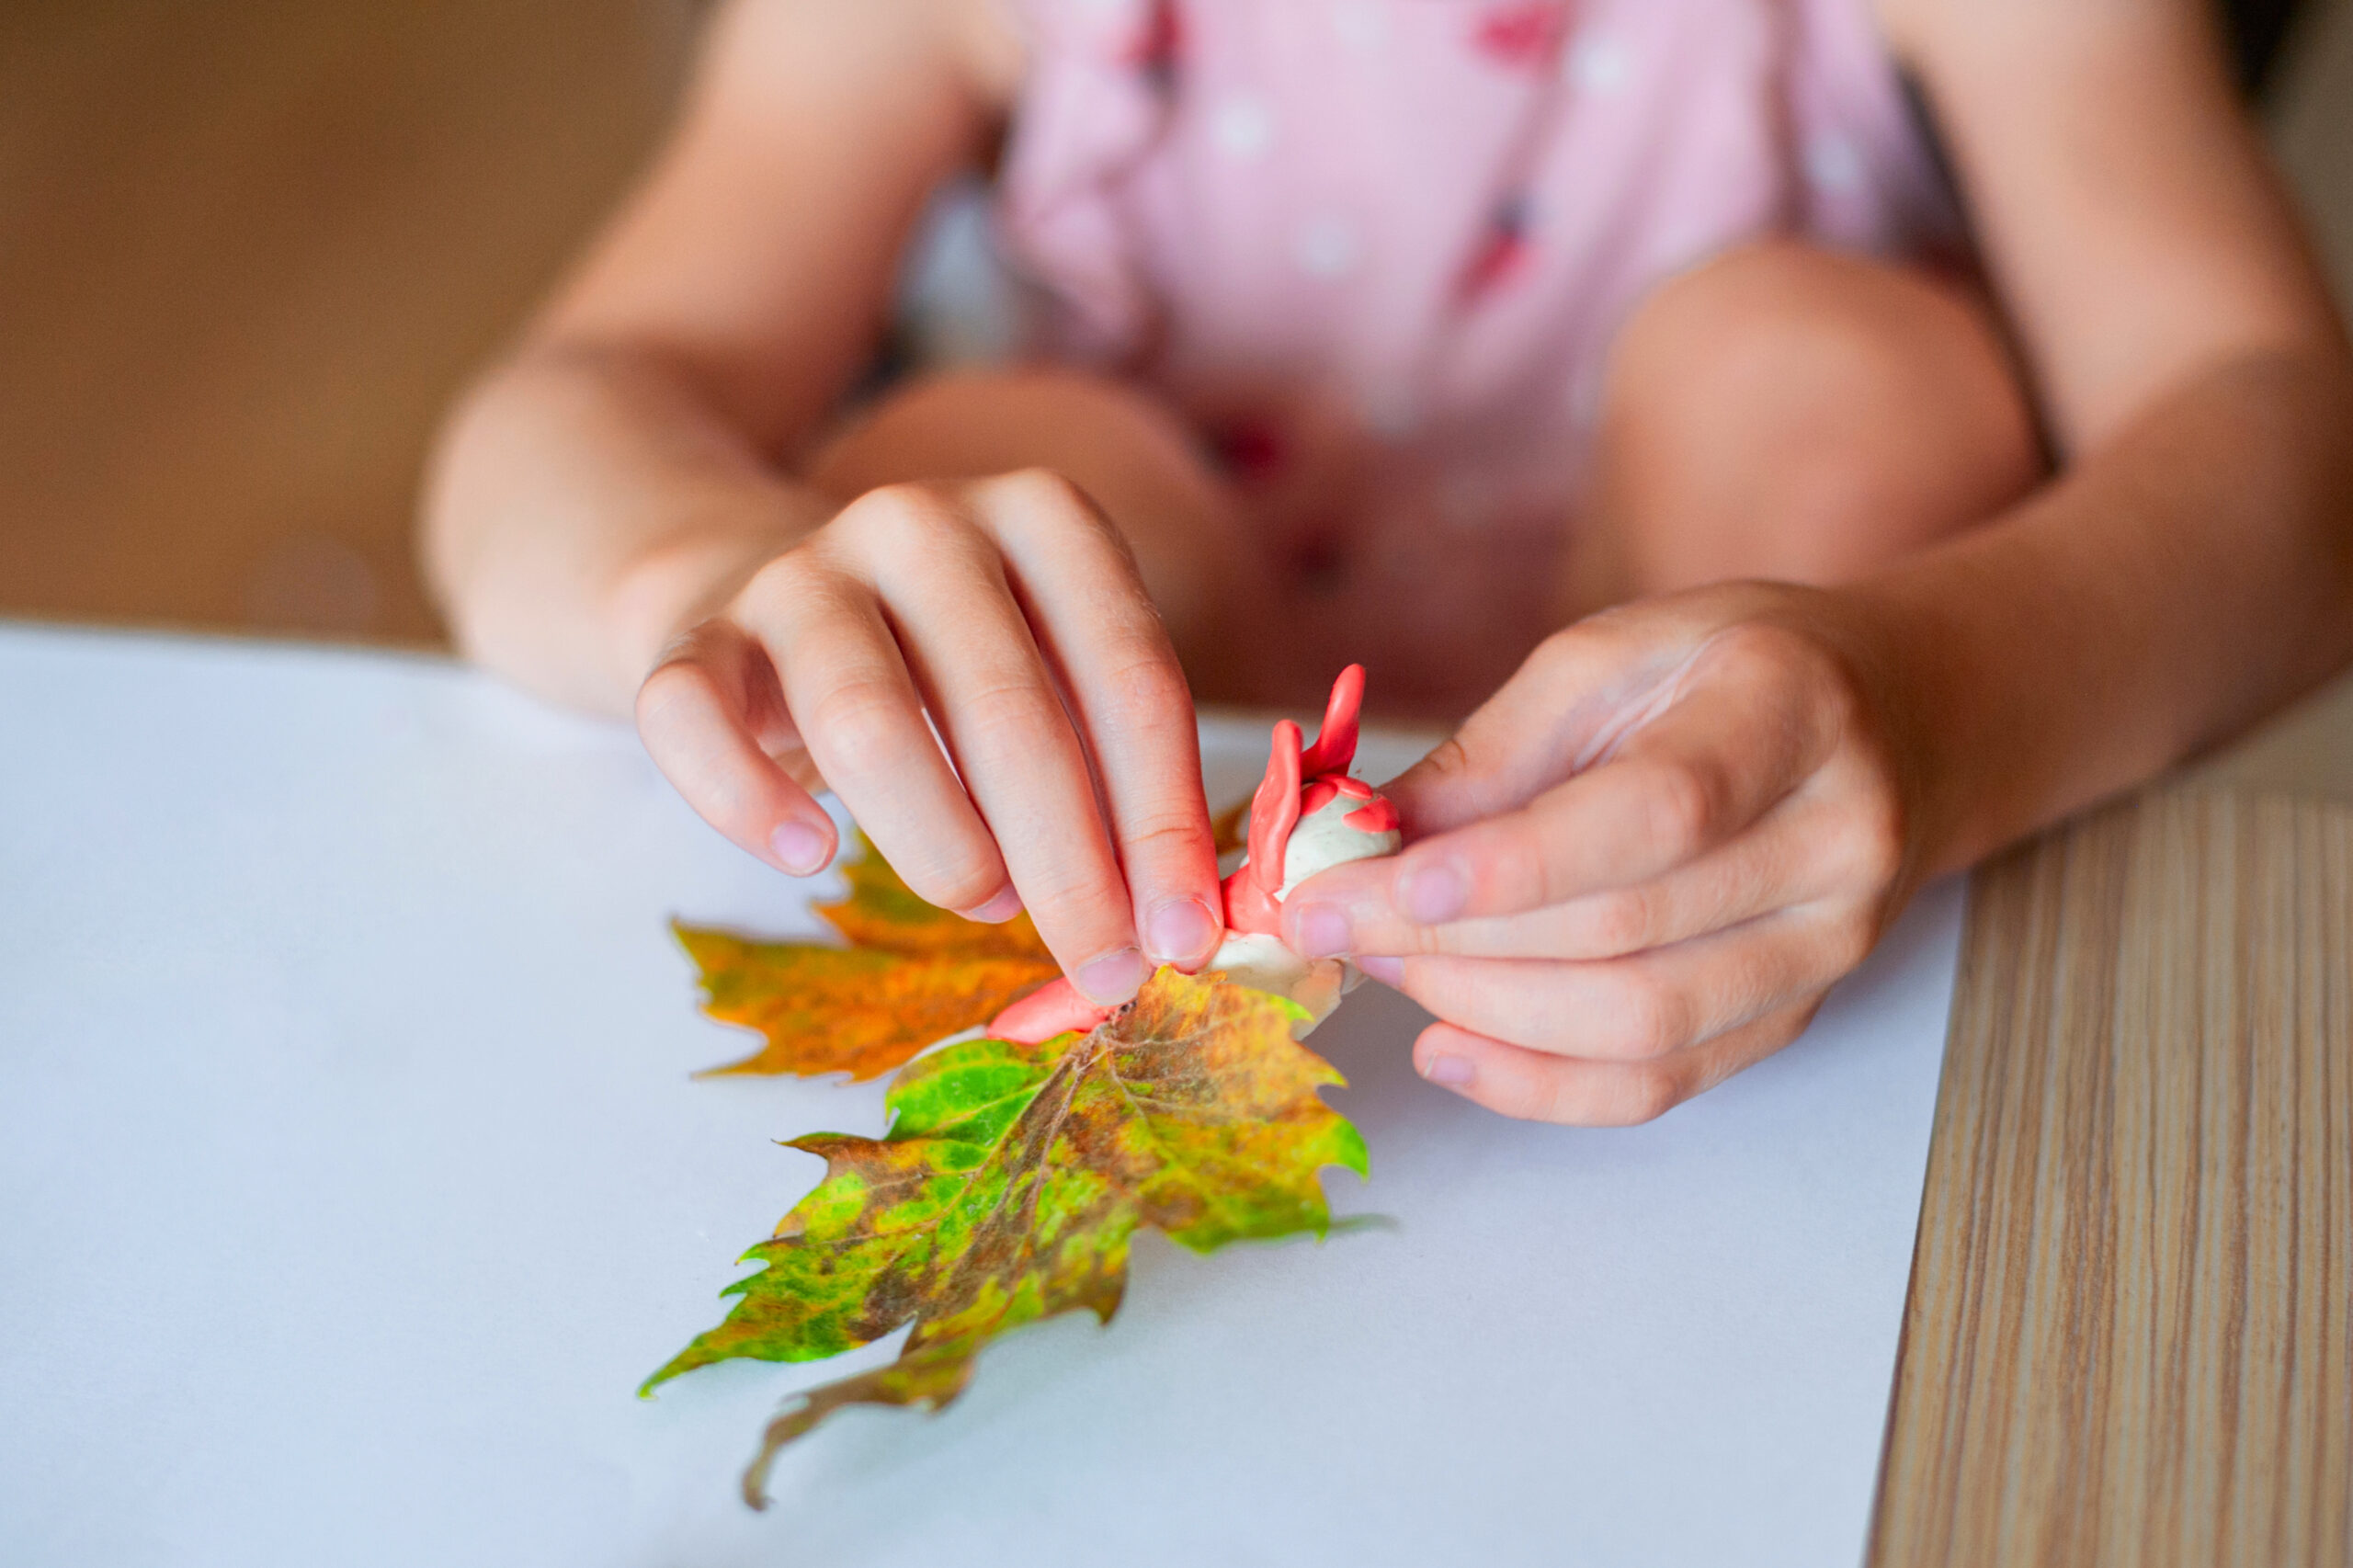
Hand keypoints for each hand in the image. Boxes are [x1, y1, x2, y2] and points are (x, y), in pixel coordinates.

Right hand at [635, 469, 1226, 1004]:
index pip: (1128, 674)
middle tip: (1105, 970)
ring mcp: (798, 572)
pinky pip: (696, 720)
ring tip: (983, 905)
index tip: (1183, 935)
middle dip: (1071, 864)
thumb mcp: (1050, 679)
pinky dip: (749, 800)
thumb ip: (1112, 769)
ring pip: (864, 718)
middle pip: (1009, 710)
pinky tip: (808, 857)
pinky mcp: (695, 634)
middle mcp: (921, 523)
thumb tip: (1175, 919)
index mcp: (1041, 519)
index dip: (1163, 816)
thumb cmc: (944, 665)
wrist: (756, 590)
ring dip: (941, 842)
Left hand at [1282, 584, 1924, 1124]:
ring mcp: (1830, 944)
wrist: (1892, 721)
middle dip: (1450, 940)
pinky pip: (1661, 1084)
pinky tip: (1447, 1047)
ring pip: (1639, 1025)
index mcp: (1791, 713)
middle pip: (1625, 931)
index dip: (1505, 867)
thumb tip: (1357, 843)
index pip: (1653, 815)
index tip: (1369, 886)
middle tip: (1334, 921)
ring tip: (1384, 968)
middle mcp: (1836, 840)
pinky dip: (1538, 1085)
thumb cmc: (1727, 671)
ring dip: (1482, 1011)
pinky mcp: (1797, 1014)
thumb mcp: (1611, 656)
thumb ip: (1492, 753)